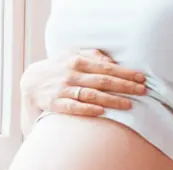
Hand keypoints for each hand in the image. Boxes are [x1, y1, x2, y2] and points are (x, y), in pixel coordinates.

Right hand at [21, 49, 146, 116]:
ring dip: (112, 100)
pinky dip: (88, 109)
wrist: (29, 82)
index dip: (126, 73)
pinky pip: (73, 107)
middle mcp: (72, 74)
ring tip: (130, 104)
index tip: (142, 78)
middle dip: (125, 86)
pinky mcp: (55, 103)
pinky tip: (102, 112)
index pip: (107, 67)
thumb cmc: (58, 68)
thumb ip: (92, 55)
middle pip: (104, 81)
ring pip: (92, 95)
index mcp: (78, 61)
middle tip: (143, 91)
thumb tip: (111, 60)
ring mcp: (63, 89)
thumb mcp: (71, 55)